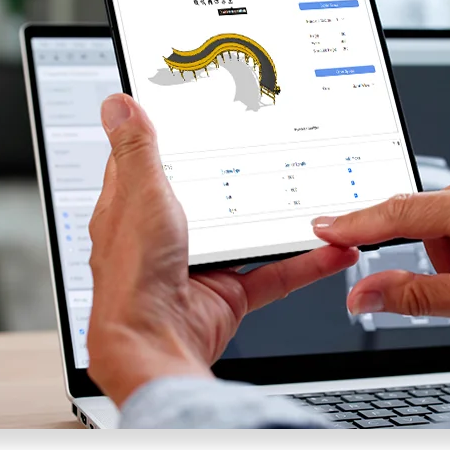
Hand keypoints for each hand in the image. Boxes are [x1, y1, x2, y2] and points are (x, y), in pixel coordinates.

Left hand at [87, 94, 358, 405]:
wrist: (155, 345)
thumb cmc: (133, 277)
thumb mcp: (139, 194)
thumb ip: (136, 150)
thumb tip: (117, 104)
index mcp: (135, 209)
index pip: (150, 164)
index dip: (171, 138)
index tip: (199, 115)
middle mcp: (167, 237)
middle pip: (208, 195)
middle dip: (239, 174)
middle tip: (271, 144)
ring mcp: (200, 264)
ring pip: (249, 233)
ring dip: (280, 219)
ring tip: (312, 195)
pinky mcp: (229, 292)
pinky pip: (275, 272)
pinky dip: (306, 263)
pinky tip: (332, 248)